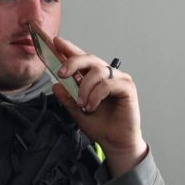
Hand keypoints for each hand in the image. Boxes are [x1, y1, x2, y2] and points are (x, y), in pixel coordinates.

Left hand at [51, 37, 148, 176]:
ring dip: (84, 88)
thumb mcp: (76, 112)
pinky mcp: (128, 87)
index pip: (82, 59)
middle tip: (62, 73)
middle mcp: (108, 75)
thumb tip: (56, 85)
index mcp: (96, 78)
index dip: (69, 49)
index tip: (56, 42)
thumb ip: (67, 97)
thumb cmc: (101, 126)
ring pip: (97, 72)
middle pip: (89, 59)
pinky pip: (107, 84)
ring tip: (82, 104)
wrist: (115, 143)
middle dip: (73, 63)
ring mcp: (119, 80)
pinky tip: (92, 106)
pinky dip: (95, 95)